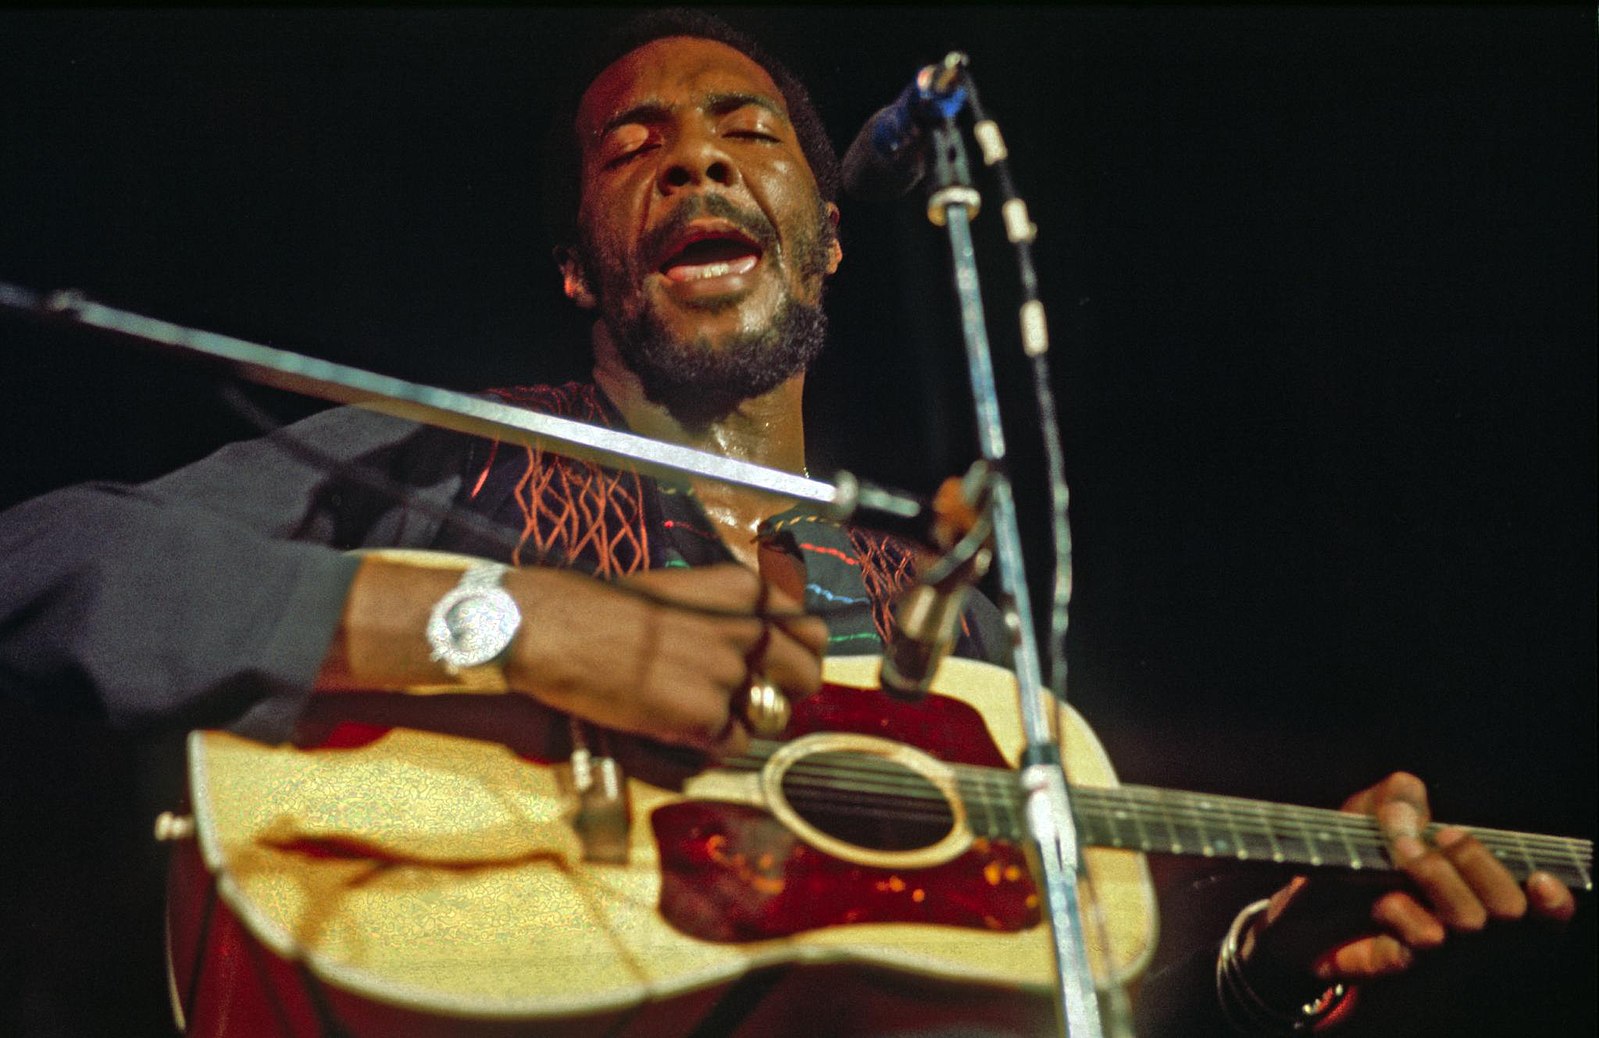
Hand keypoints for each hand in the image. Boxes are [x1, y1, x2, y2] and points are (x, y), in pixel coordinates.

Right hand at [505, 563, 826, 756]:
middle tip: (753, 700)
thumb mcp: (683, 591)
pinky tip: (677, 727)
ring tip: (703, 712)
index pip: (813, 628)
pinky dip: (711, 744)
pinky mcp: (703, 715)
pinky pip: (733, 745)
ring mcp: (727, 673)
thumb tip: (763, 645)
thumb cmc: (606, 609)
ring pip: (770, 717)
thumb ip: (729, 615)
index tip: (784, 666)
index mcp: (743, 591)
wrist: (556, 631)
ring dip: (744, 721)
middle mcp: (746, 629)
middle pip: (806, 677)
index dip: (802, 654)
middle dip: (785, 694)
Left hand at [1243, 771, 1576, 993]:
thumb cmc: (1350, 851)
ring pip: (1465, 922)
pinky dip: (1398, 909)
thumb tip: (1410, 820)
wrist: (1293, 899)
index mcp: (1476, 884)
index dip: (1554, 901)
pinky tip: (1377, 904)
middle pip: (1506, 908)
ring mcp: (1437, 949)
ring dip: (1430, 877)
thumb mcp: (1370, 808)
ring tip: (1396, 860)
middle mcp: (1467, 921)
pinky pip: (1418, 942)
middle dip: (1468, 862)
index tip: (1539, 879)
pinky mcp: (1401, 964)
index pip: (1545, 910)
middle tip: (1427, 843)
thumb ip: (1399, 796)